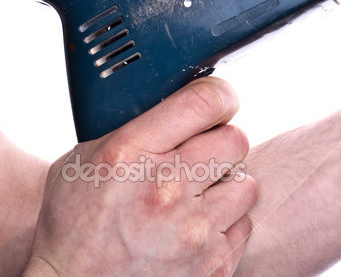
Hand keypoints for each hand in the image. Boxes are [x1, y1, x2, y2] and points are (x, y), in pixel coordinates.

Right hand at [24, 78, 257, 275]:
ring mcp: (193, 231)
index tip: (219, 104)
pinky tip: (194, 229)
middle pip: (237, 140)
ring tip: (197, 198)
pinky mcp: (212, 263)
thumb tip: (186, 99)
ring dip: (226, 188)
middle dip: (222, 145)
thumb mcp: (86, 159)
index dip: (221, 97)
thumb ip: (137, 127)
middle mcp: (166, 190)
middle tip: (201, 158)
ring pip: (246, 184)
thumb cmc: (76, 224)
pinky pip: (243, 225)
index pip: (206, 102)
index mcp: (131, 155)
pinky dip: (224, 226)